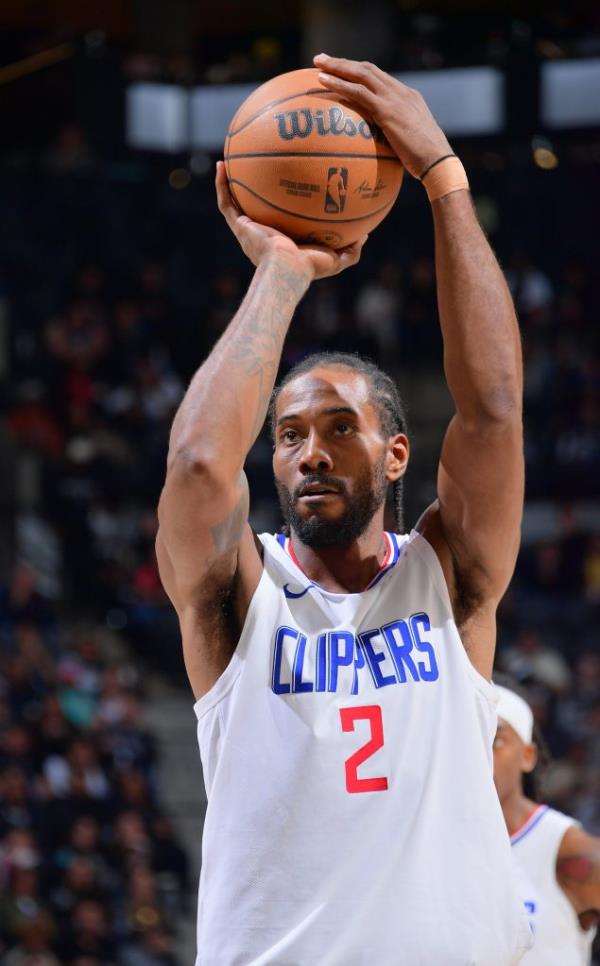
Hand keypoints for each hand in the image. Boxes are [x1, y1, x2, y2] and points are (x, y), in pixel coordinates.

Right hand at [215, 161, 365, 281]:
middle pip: (256, 206)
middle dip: (254, 188)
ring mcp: (248, 229)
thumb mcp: (337, 259)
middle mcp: (262, 233)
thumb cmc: (310, 267)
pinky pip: (226, 201)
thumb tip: (366, 235)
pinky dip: (221, 184)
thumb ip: (351, 249)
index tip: (286, 186)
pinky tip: (221, 164)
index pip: (280, 219)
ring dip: (230, 181)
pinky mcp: (239, 226)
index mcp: (282, 240)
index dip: (281, 204)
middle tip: (258, 166)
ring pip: (235, 201)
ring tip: (230, 158)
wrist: (287, 270)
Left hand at [313, 53, 451, 179]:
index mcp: (408, 97)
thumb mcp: (409, 144)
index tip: (343, 70)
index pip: (380, 77)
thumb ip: (394, 138)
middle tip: (322, 59)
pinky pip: (358, 92)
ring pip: (361, 74)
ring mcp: (394, 99)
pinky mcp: (387, 111)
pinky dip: (339, 84)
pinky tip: (322, 82)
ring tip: (317, 64)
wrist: (438, 162)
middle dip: (344, 62)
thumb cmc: (425, 163)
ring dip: (337, 67)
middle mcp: (401, 93)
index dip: (359, 71)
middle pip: (368, 69)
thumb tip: (379, 151)